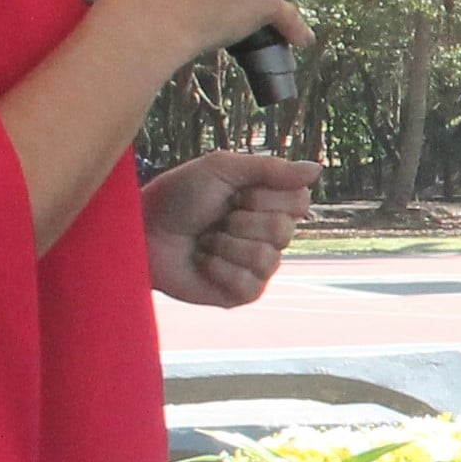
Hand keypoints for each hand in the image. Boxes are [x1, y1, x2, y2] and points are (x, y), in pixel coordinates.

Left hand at [143, 151, 317, 306]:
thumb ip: (271, 168)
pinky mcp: (243, 293)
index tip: (234, 193)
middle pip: (283, 230)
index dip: (263, 196)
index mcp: (272, 202)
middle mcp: (272, 235)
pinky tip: (203, 262)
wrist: (143, 230)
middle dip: (240, 221)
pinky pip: (248, 284)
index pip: (300, 202)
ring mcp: (260, 266)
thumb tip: (317, 168)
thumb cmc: (178, 195)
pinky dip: (219, 269)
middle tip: (216, 217)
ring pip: (266, 258)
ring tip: (205, 240)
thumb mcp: (222, 168)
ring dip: (226, 245)